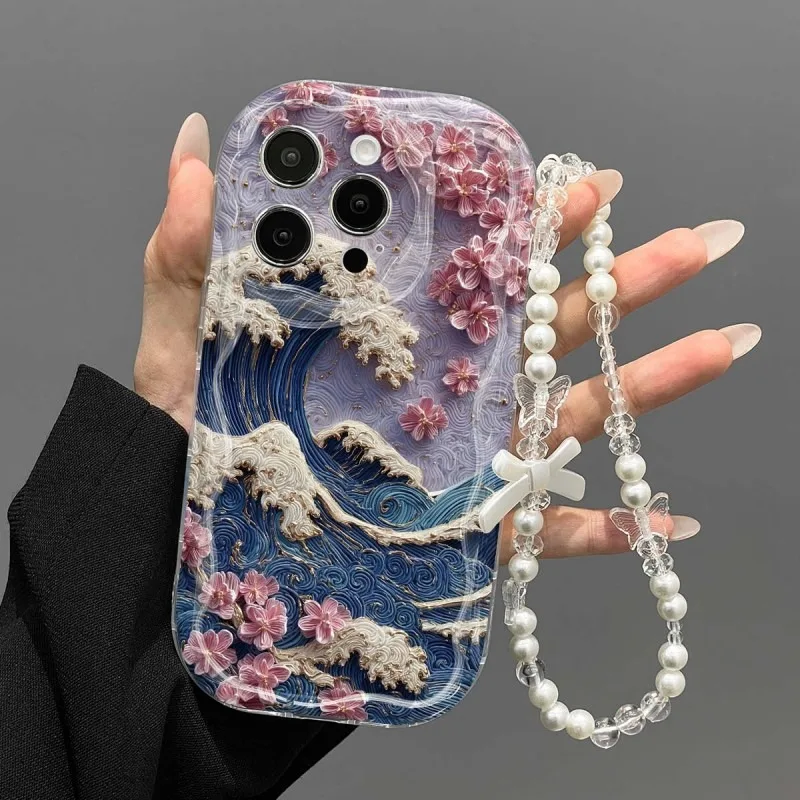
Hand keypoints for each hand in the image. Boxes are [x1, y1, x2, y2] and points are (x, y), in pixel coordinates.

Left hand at [133, 117, 759, 556]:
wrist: (190, 543)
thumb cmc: (194, 444)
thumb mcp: (186, 338)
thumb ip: (190, 249)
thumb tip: (200, 147)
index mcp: (398, 339)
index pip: (478, 269)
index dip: (535, 225)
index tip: (584, 185)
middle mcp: (448, 393)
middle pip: (549, 329)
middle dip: (628, 283)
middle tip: (695, 243)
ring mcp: (468, 462)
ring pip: (574, 416)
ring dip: (651, 385)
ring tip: (720, 344)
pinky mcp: (469, 535)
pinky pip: (552, 533)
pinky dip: (611, 530)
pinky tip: (666, 523)